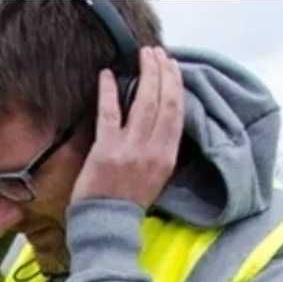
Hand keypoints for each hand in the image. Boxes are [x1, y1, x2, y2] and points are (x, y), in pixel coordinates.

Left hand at [70, 47, 184, 209]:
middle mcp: (152, 151)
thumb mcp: (155, 179)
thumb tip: (160, 120)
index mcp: (167, 158)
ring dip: (145, 74)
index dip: (176, 86)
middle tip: (157, 53)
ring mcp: (129, 150)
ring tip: (143, 55)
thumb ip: (159, 151)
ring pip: (144, 102)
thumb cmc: (128, 204)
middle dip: (163, 72)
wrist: (106, 227)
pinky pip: (109, 113)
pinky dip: (108, 91)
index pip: (176, 113)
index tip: (173, 67)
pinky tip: (107, 74)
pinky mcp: (105, 151)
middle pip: (164, 102)